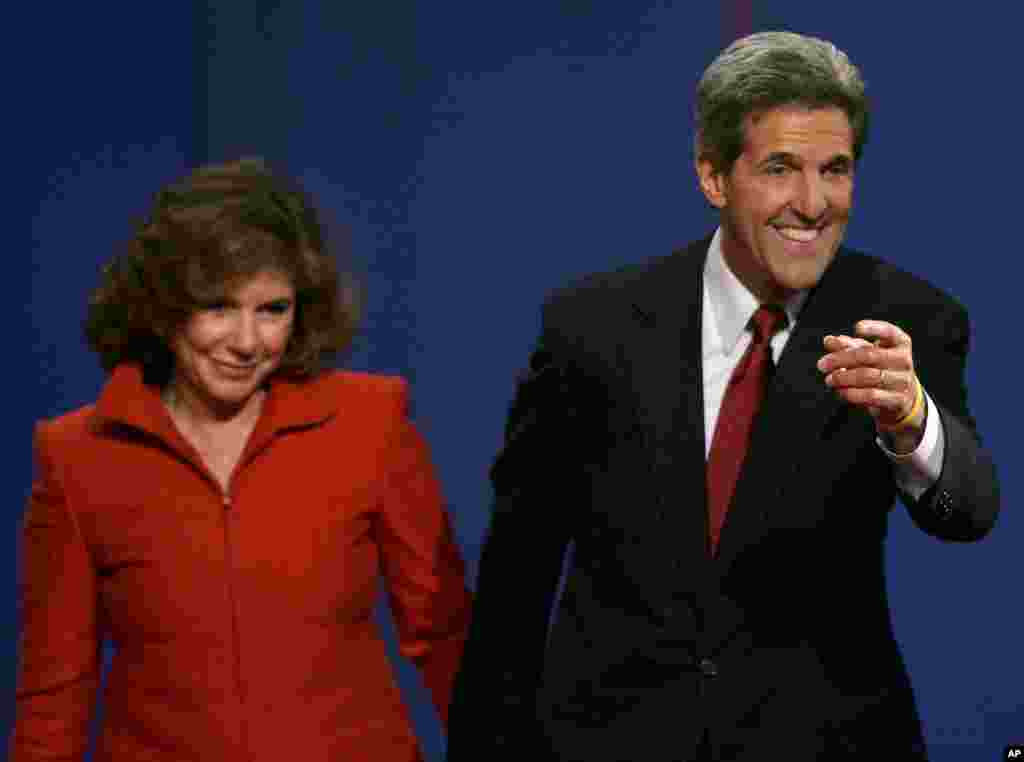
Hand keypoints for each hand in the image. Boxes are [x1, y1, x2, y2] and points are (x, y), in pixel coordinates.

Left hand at [817, 320, 923, 439]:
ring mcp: (903, 380)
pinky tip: (839, 391)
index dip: (874, 328)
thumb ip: (848, 346)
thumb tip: (828, 340)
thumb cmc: (881, 369)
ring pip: (869, 376)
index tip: (857, 327)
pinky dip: (851, 393)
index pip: (889, 332)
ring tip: (828, 379)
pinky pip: (871, 396)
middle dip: (841, 359)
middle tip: (822, 364)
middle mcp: (904, 360)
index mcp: (900, 343)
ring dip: (843, 378)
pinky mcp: (898, 400)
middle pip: (870, 355)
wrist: (903, 398)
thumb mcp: (867, 353)